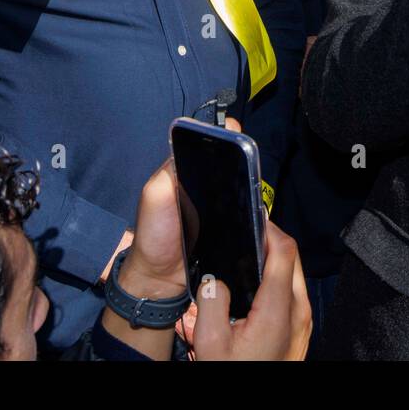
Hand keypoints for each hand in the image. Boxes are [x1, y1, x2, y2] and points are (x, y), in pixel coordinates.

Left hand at [117, 115, 243, 298]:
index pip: (212, 145)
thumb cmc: (154, 234)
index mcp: (188, 171)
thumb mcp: (155, 195)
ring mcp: (224, 207)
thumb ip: (170, 170)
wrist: (161, 278)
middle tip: (248, 160)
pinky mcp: (235, 228)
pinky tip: (254, 210)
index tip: (236, 131)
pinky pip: (249, 214)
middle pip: (234, 164)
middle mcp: (209, 185)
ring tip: (252, 184)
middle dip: (243, 159)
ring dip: (250, 186)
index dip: (226, 135)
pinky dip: (253, 211)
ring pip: (245, 188)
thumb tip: (199, 146)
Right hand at [191, 221, 311, 359]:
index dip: (269, 227)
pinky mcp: (300, 332)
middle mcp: (299, 311)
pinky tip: (255, 283)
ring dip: (275, 259)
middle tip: (244, 232)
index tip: (250, 215)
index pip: (284, 251)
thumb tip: (215, 278)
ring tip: (247, 252)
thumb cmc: (233, 375)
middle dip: (271, 240)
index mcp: (280, 309)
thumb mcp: (210, 344)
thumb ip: (211, 302)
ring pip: (295, 275)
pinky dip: (278, 279)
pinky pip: (293, 293)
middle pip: (293, 259)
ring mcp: (303, 323)